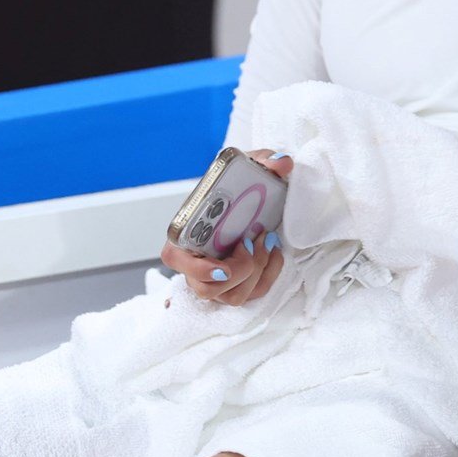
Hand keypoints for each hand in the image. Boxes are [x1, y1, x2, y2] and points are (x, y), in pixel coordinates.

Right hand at [159, 150, 293, 305]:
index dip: (197, 269)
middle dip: (239, 270)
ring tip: (267, 242)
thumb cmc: (239, 185)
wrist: (252, 197)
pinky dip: (269, 275)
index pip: (175, 260)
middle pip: (207, 288)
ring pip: (232, 296)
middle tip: (253, 241)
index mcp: (184, 234)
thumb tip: (282, 163)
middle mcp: (196, 263)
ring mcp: (216, 278)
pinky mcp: (238, 285)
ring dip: (256, 272)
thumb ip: (263, 160)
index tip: (222, 266)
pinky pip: (253, 293)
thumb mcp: (249, 166)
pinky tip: (274, 252)